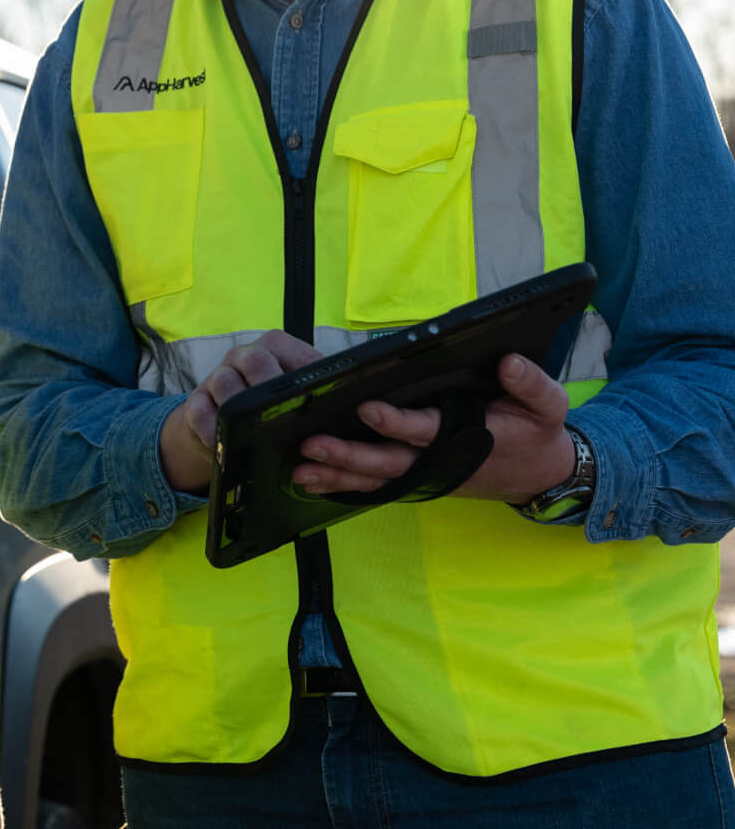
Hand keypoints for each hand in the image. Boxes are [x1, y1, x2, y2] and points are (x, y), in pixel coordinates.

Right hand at [160, 331, 322, 492]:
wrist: (222, 423)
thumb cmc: (270, 408)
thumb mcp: (294, 395)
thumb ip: (318, 394)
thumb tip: (357, 405)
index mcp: (275, 348)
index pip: (293, 352)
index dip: (307, 375)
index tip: (317, 399)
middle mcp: (244, 356)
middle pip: (255, 361)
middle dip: (269, 387)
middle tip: (283, 415)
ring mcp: (217, 377)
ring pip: (224, 383)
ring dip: (238, 409)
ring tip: (252, 432)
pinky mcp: (195, 402)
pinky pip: (200, 412)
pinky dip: (212, 430)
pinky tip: (224, 444)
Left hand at [291, 353, 575, 502]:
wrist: (541, 475)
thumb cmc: (537, 433)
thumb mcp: (548, 406)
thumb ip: (530, 384)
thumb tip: (508, 361)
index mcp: (466, 437)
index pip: (424, 430)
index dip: (395, 422)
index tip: (365, 407)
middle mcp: (438, 461)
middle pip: (386, 461)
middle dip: (347, 456)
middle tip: (310, 446)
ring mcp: (425, 474)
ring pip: (374, 478)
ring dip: (336, 475)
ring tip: (298, 472)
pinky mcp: (416, 479)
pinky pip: (376, 485)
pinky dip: (345, 484)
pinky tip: (312, 481)